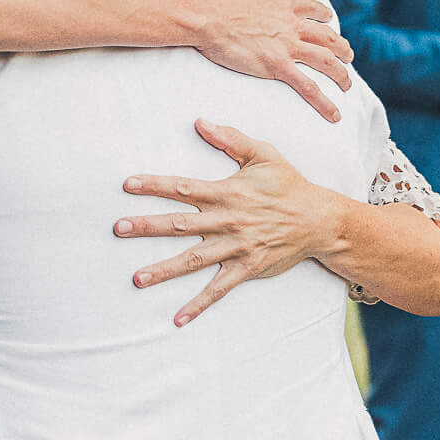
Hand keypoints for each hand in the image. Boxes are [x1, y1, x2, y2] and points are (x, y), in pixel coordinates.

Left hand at [113, 120, 350, 325]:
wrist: (320, 220)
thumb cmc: (289, 185)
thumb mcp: (263, 154)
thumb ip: (231, 139)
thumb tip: (200, 122)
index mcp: (228, 192)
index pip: (184, 188)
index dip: (155, 185)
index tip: (128, 185)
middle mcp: (228, 221)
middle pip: (180, 224)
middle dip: (147, 227)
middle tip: (118, 229)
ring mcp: (237, 247)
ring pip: (194, 260)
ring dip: (164, 270)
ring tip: (137, 279)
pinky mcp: (247, 269)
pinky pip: (218, 290)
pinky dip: (198, 305)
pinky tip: (178, 318)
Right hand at [189, 0, 354, 120]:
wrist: (203, 13)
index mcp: (282, 2)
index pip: (312, 9)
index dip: (323, 15)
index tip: (329, 21)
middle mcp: (291, 23)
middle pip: (326, 36)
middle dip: (341, 47)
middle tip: (348, 56)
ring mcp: (287, 45)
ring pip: (325, 60)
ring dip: (340, 74)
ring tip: (347, 85)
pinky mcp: (277, 65)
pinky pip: (308, 86)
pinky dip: (324, 101)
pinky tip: (334, 114)